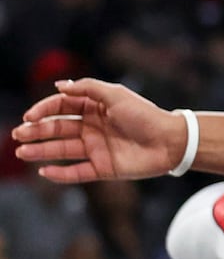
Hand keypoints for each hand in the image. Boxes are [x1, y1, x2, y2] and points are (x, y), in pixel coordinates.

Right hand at [12, 79, 188, 182]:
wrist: (170, 141)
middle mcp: (92, 128)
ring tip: (22, 151)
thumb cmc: (145, 115)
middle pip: (57, 128)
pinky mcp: (102, 168)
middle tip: (18, 135)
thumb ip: (88, 88)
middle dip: (36, 131)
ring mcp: (96, 148)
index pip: (63, 107)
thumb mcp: (117, 95)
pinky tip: (43, 170)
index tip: (30, 116)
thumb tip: (60, 85)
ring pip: (62, 150)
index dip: (44, 110)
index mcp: (95, 108)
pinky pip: (76, 172)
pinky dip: (59, 173)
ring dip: (40, 150)